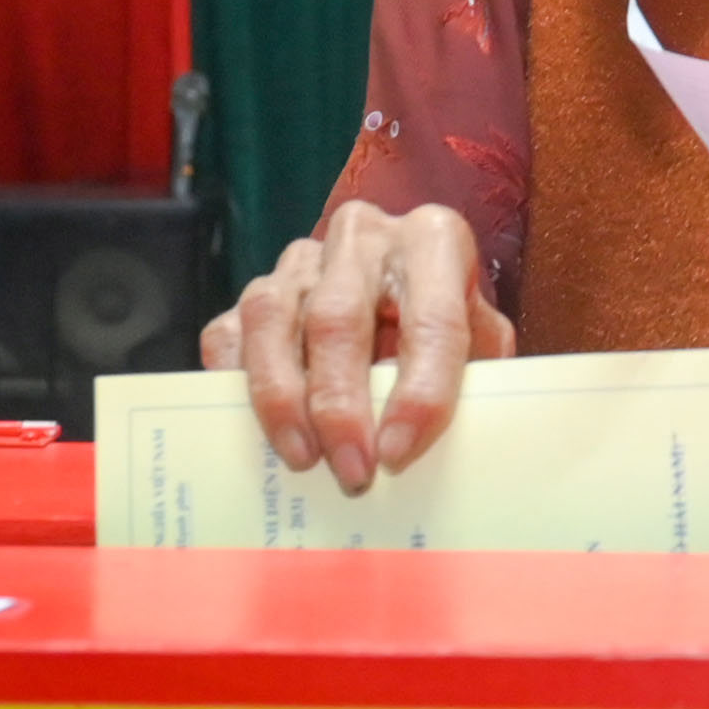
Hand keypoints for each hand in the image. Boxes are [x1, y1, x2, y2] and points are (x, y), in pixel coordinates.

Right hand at [201, 198, 516, 488]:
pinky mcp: (254, 287)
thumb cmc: (445, 329)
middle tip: (352, 472)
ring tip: (301, 457)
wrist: (400, 293)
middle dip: (341, 406)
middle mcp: (362, 237)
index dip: (419, 391)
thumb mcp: (480, 345)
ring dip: (282, 397)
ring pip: (272, 319)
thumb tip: (448, 459)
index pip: (433, 318)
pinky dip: (234, 382)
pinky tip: (249, 427)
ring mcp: (300, 259)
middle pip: (338, 318)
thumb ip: (473, 385)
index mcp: (433, 240)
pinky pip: (229, 333)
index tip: (398, 453)